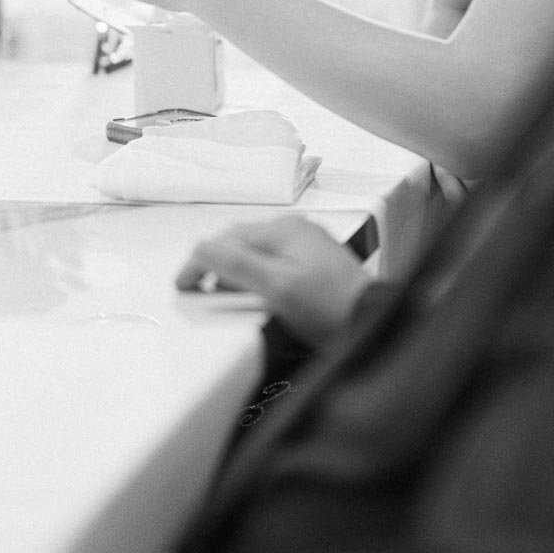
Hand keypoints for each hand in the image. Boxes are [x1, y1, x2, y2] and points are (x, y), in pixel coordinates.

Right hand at [175, 215, 370, 347]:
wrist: (371, 323)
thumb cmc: (330, 307)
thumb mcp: (277, 288)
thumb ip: (237, 267)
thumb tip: (201, 251)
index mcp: (283, 229)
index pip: (227, 238)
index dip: (199, 261)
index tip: (182, 285)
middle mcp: (295, 229)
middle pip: (240, 242)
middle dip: (214, 263)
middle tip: (195, 290)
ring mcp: (306, 244)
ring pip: (256, 252)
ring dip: (234, 270)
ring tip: (220, 294)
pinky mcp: (313, 263)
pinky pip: (273, 262)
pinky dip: (254, 275)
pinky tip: (253, 294)